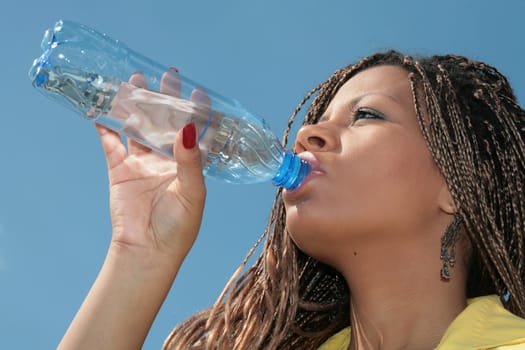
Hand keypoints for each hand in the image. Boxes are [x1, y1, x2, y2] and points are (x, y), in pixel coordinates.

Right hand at [96, 70, 206, 261]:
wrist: (147, 252)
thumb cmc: (178, 227)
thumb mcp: (192, 193)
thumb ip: (190, 161)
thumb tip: (189, 128)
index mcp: (189, 164)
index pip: (195, 132)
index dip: (197, 112)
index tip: (196, 92)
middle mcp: (166, 159)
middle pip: (165, 123)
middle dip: (165, 100)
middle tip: (165, 76)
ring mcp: (142, 163)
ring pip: (138, 127)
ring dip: (135, 106)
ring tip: (134, 82)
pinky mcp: (120, 170)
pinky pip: (111, 145)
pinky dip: (105, 128)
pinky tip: (102, 111)